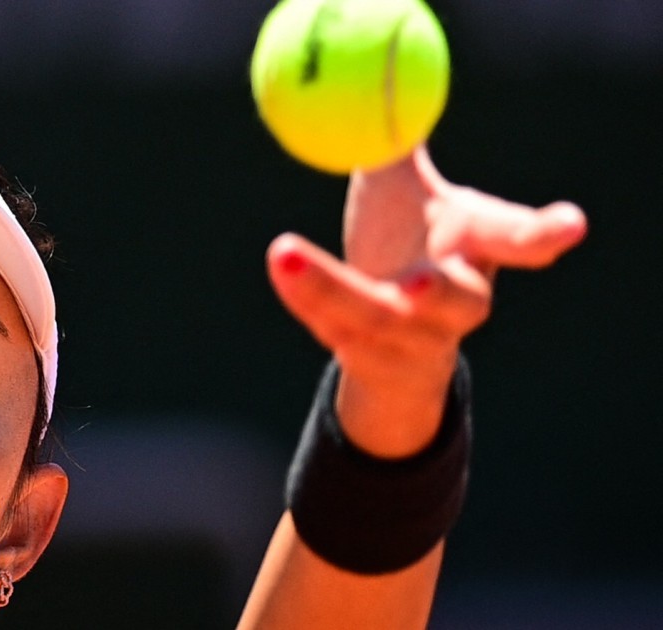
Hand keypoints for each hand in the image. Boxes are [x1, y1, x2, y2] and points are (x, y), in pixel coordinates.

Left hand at [266, 147, 586, 457]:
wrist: (390, 341)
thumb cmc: (404, 245)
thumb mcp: (400, 192)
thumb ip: (393, 145)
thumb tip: (381, 86)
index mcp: (474, 250)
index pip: (516, 242)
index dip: (541, 235)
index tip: (568, 225)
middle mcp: (454, 302)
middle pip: (457, 302)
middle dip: (438, 292)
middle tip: (413, 283)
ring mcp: (413, 339)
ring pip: (376, 319)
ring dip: (330, 288)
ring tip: (286, 252)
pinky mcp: (368, 358)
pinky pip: (332, 326)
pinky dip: (304, 294)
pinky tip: (281, 262)